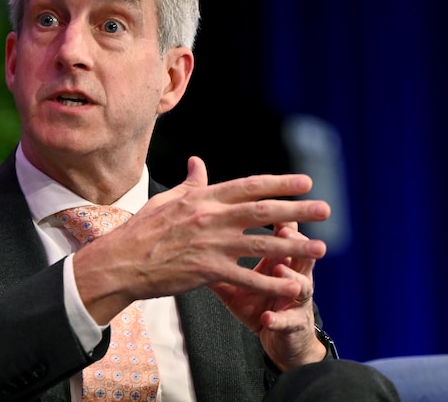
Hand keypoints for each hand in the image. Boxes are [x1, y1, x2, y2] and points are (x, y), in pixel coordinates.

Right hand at [71, 156, 329, 326]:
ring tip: (321, 248)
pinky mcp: (207, 271)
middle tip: (325, 209)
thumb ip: (191, 183)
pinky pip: (246, 277)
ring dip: (294, 246)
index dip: (279, 183)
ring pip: (261, 244)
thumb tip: (199, 162)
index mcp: (203, 198)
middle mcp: (210, 217)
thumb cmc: (142, 230)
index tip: (305, 181)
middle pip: (262, 211)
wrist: (122, 261)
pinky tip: (293, 285)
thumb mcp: (167, 200)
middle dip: (297, 209)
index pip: (248, 186)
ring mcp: (210, 245)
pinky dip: (271, 282)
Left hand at [208, 223, 327, 369]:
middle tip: (282, 231)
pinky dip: (277, 319)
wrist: (278, 336)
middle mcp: (293, 275)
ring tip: (279, 270)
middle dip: (293, 240)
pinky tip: (268, 318)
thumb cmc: (257, 300)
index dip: (278, 219)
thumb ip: (219, 254)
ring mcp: (296, 300)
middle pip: (298, 252)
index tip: (265, 203)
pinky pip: (286, 322)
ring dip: (290, 276)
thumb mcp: (237, 276)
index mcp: (279, 259)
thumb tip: (194, 232)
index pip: (283, 234)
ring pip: (300, 284)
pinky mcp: (292, 325)